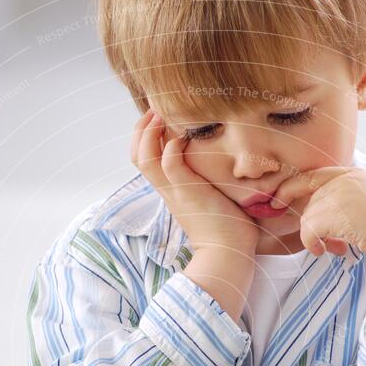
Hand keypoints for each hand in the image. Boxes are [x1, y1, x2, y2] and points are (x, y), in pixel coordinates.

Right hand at [131, 108, 259, 253]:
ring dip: (149, 133)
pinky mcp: (188, 192)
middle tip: (155, 111)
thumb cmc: (228, 230)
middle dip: (141, 129)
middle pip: (136, 156)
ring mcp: (175, 192)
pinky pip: (169, 164)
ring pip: (144, 158)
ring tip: (161, 116)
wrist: (229, 254)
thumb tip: (221, 165)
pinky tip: (181, 138)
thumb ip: (208, 182)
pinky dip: (170, 146)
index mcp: (171, 191)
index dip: (145, 138)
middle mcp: (167, 190)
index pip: (144, 160)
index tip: (158, 119)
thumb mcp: (211, 198)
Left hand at [271, 166, 365, 261]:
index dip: (292, 186)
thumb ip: (349, 203)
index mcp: (356, 174)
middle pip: (309, 200)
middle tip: (322, 243)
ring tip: (333, 248)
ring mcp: (340, 194)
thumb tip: (321, 221)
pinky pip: (307, 229)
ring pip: (308, 216)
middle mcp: (346, 180)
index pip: (315, 175)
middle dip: (311, 223)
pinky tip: (323, 251)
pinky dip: (310, 244)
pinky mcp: (335, 213)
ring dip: (315, 237)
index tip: (277, 199)